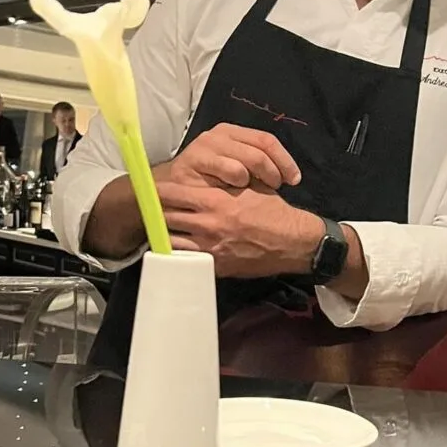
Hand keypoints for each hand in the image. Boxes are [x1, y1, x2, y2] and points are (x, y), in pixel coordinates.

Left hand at [158, 179, 322, 276]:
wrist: (292, 241)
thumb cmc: (272, 211)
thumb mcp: (248, 188)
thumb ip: (222, 185)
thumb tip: (202, 180)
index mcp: (215, 202)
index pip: (174, 194)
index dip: (160, 191)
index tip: (153, 190)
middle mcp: (208, 225)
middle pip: (166, 217)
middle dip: (159, 212)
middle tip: (155, 208)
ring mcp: (209, 248)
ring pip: (171, 240)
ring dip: (166, 233)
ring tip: (165, 228)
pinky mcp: (215, 266)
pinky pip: (187, 258)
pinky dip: (180, 252)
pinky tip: (182, 246)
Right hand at [160, 123, 300, 189]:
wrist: (170, 189)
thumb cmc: (208, 182)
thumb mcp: (235, 169)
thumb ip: (256, 166)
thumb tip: (288, 176)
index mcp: (233, 132)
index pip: (267, 140)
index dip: (285, 160)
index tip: (294, 179)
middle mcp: (220, 134)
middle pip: (261, 150)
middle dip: (275, 171)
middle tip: (277, 187)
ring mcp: (207, 145)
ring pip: (248, 159)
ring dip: (256, 178)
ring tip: (252, 190)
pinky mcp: (195, 158)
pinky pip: (230, 169)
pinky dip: (238, 181)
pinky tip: (234, 189)